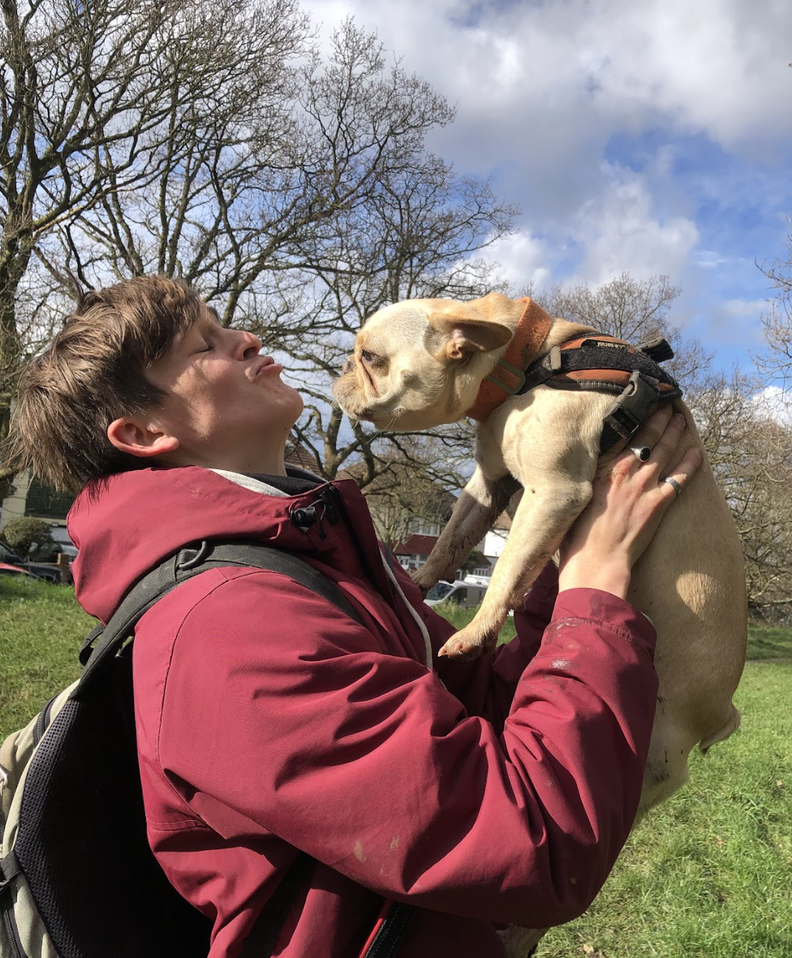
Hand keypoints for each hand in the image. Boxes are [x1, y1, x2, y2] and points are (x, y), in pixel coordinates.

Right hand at [558, 406, 702, 597]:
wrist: (596, 561)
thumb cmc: (579, 537)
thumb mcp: (576, 500)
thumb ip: (586, 481)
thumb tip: (584, 470)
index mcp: (602, 470)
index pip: (622, 436)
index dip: (635, 418)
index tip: (641, 404)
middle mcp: (624, 473)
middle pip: (646, 438)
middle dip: (659, 419)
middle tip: (667, 405)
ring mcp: (643, 487)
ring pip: (664, 451)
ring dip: (674, 433)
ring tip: (681, 419)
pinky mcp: (658, 504)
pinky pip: (680, 478)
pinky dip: (690, 464)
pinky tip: (697, 452)